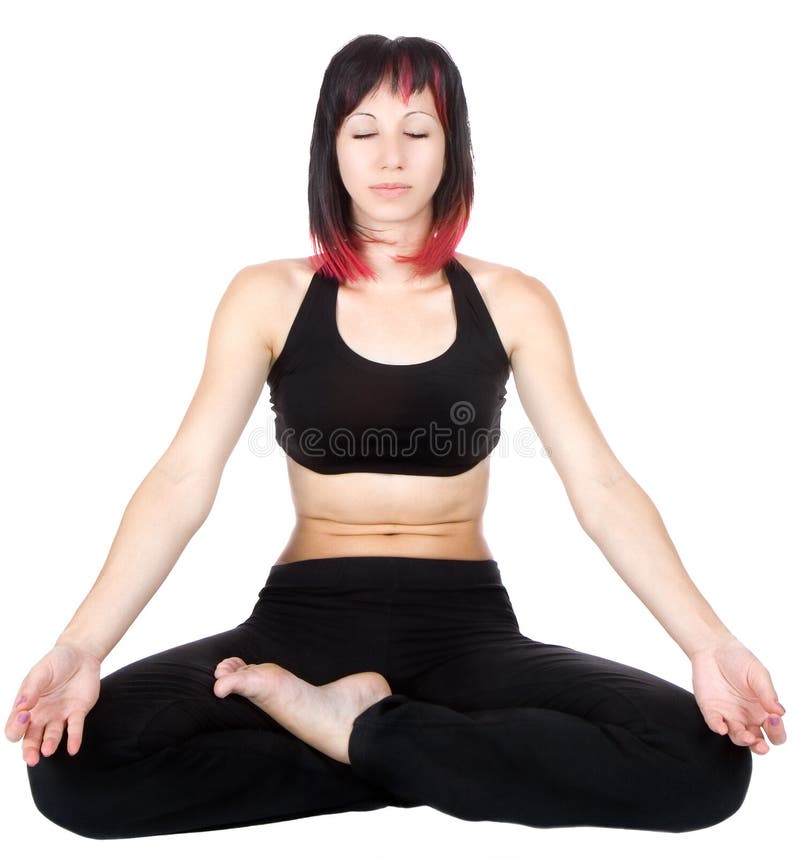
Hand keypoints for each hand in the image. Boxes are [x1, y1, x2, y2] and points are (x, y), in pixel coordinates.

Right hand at [5, 644, 100, 765]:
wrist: (81, 654)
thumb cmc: (56, 662)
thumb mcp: (40, 672)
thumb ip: (31, 689)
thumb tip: (21, 706)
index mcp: (27, 707)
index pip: (15, 726)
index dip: (16, 726)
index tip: (24, 716)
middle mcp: (41, 715)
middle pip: (31, 739)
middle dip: (29, 750)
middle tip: (31, 759)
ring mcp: (59, 715)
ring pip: (52, 736)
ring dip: (50, 743)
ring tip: (48, 750)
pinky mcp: (77, 712)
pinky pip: (75, 729)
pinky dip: (74, 739)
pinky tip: (73, 748)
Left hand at [690, 635, 786, 754]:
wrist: (712, 648)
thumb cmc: (739, 659)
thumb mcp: (758, 674)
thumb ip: (768, 693)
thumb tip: (781, 711)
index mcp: (763, 710)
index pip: (775, 732)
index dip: (777, 732)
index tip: (774, 719)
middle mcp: (747, 717)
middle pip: (757, 741)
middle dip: (760, 747)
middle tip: (762, 745)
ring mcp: (728, 715)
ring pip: (737, 737)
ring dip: (742, 740)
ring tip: (747, 737)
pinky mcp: (711, 710)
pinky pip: (714, 723)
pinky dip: (718, 727)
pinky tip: (721, 727)